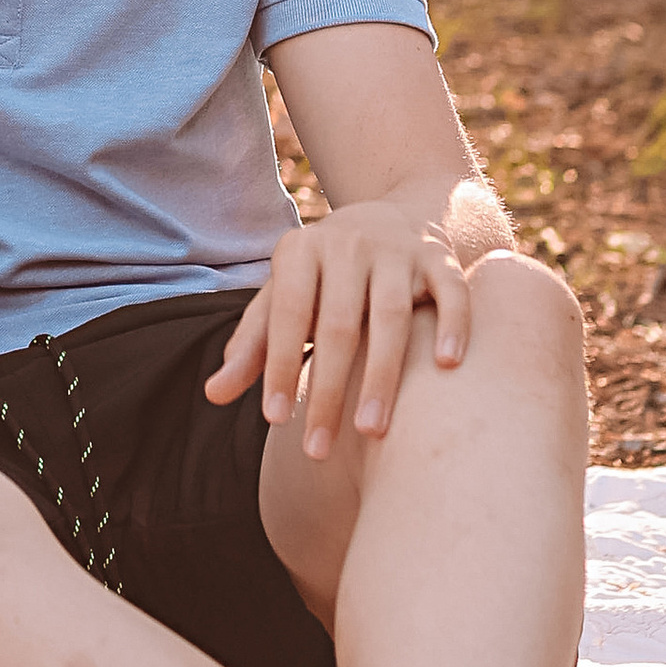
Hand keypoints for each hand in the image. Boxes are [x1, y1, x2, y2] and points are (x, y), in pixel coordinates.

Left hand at [204, 197, 472, 455]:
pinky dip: (452, 325)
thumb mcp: (285, 298)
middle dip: (327, 389)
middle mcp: (348, 244)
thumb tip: (212, 394)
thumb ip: (253, 345)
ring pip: (392, 314)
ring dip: (382, 375)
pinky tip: (447, 366)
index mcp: (301, 251)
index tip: (274, 420)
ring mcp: (398, 249)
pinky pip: (452, 290)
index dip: (279, 365)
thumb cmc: (325, 278)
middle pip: (338, 324)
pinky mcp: (441, 257)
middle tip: (317, 450)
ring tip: (371, 432)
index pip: (287, 314)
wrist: (390, 216)